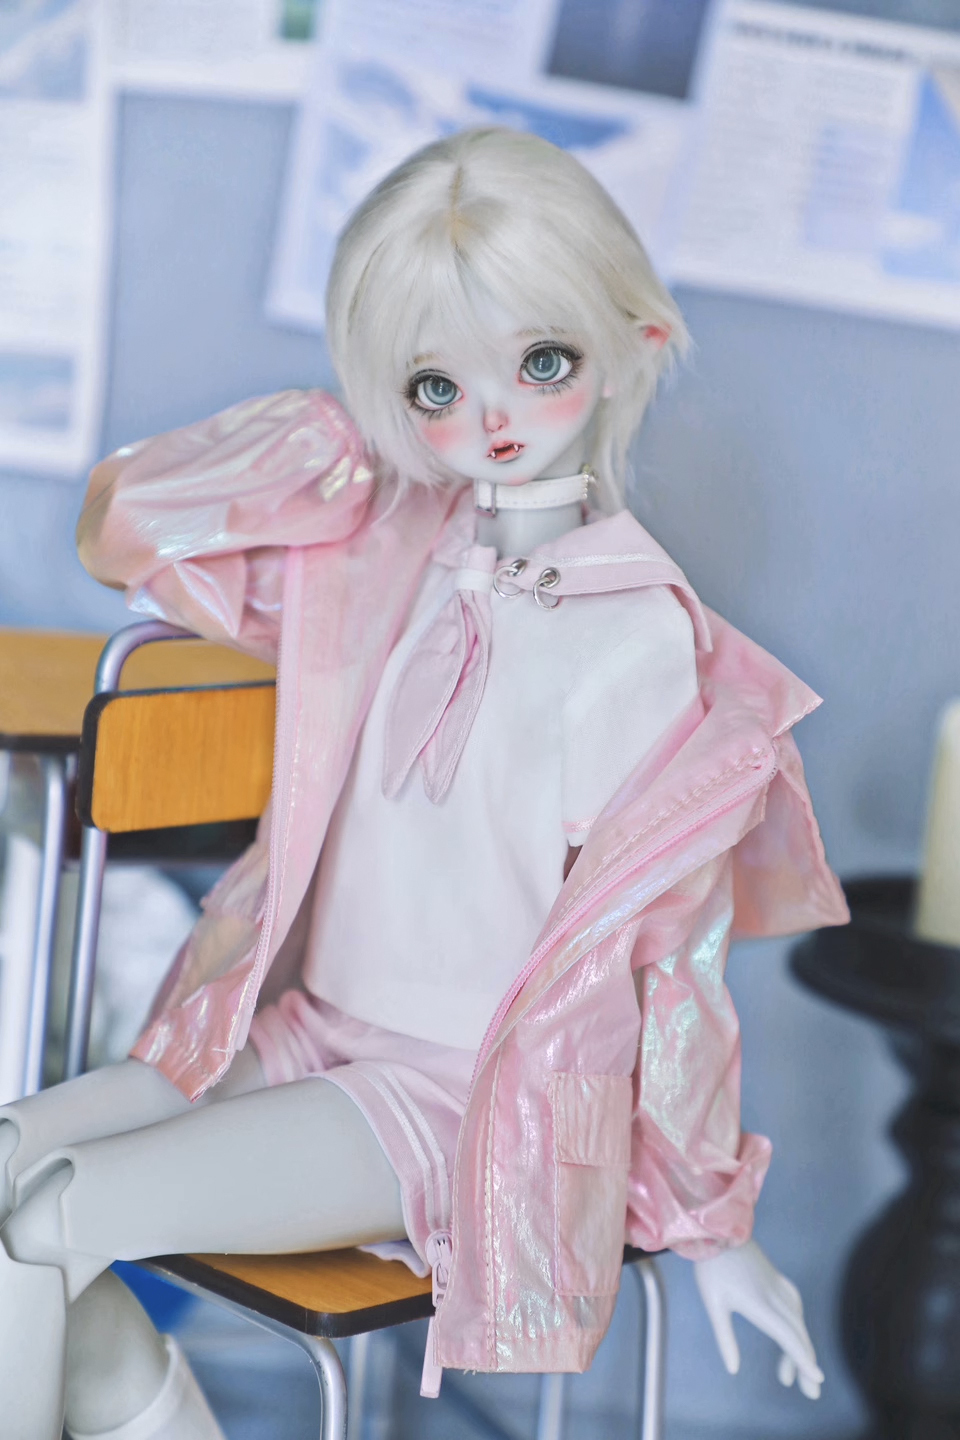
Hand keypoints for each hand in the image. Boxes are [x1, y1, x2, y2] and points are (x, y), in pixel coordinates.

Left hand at [693, 1239, 823, 1398]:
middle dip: (806, 1364)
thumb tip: (733, 1369)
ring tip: (793, 1376)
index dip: (802, 1358)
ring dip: (801, 1347)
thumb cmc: (711, 1267)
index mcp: (758, 1303)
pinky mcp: (776, 1278)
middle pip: (797, 1333)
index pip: (787, 1335)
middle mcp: (773, 1295)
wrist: (717, 1228)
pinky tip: (794, 1335)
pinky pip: (794, 1305)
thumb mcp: (713, 1304)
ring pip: (797, 1321)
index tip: (818, 1379)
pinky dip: (798, 1326)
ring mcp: (777, 1285)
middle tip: (812, 1393)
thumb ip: (725, 1337)